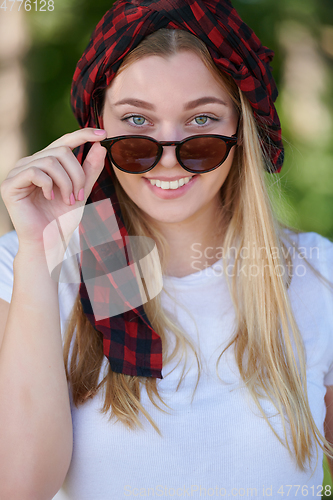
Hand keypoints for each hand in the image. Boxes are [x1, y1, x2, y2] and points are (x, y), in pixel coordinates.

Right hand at [0, 128, 106, 252]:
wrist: (49, 242)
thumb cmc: (62, 219)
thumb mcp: (81, 191)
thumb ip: (89, 169)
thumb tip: (101, 145)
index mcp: (44, 163)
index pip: (64, 141)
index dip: (83, 134)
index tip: (103, 133)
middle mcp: (30, 163)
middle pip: (61, 151)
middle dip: (77, 174)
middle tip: (80, 196)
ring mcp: (17, 173)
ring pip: (50, 161)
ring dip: (66, 183)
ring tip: (68, 200)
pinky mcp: (10, 185)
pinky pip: (35, 172)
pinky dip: (49, 185)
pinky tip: (50, 198)